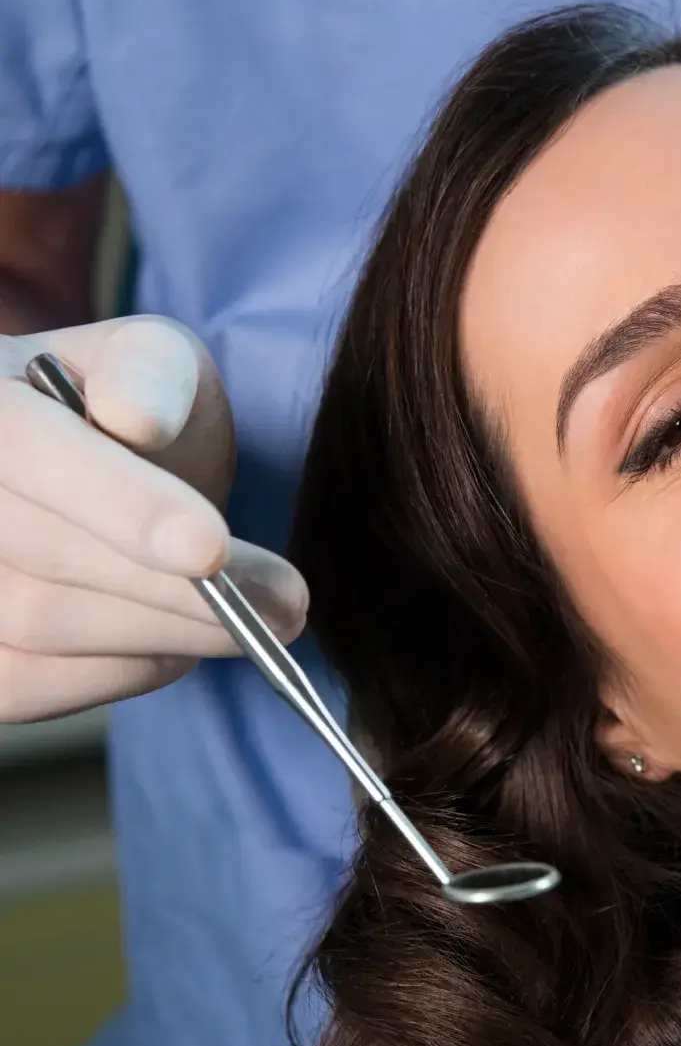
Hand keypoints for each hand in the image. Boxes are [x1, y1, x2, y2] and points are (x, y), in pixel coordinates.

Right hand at [0, 316, 307, 721]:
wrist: (76, 466)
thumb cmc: (119, 407)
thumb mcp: (149, 361)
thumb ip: (148, 373)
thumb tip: (136, 418)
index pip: (29, 450)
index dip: (121, 503)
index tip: (211, 548)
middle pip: (48, 556)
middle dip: (182, 590)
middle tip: (287, 603)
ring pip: (43, 627)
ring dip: (169, 632)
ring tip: (248, 616)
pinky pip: (29, 684)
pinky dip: (123, 668)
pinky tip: (172, 636)